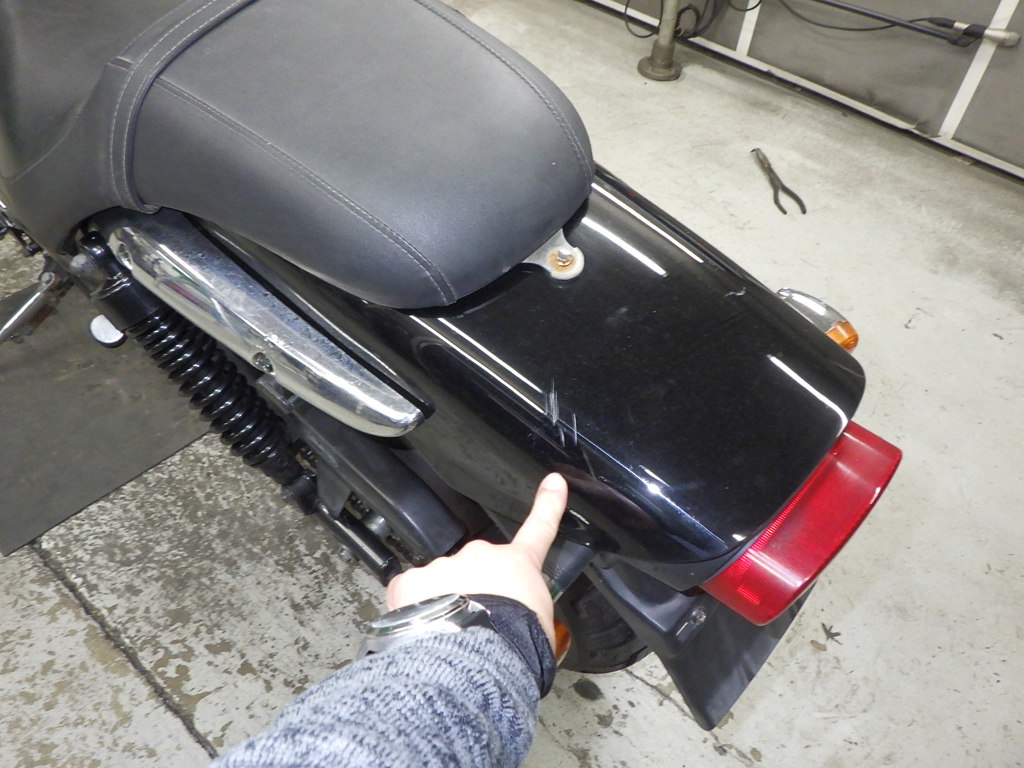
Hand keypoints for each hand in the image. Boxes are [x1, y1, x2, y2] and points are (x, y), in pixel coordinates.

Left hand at [386, 473, 568, 647]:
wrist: (476, 655)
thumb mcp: (541, 627)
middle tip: (476, 624)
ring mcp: (445, 565)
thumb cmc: (515, 644)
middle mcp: (481, 556)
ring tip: (450, 634)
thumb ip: (529, 610)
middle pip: (477, 567)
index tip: (553, 482)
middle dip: (474, 589)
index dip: (547, 505)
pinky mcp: (413, 581)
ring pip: (442, 581)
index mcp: (518, 565)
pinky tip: (423, 629)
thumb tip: (520, 620)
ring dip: (444, 601)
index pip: (539, 529)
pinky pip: (410, 592)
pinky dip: (414, 609)